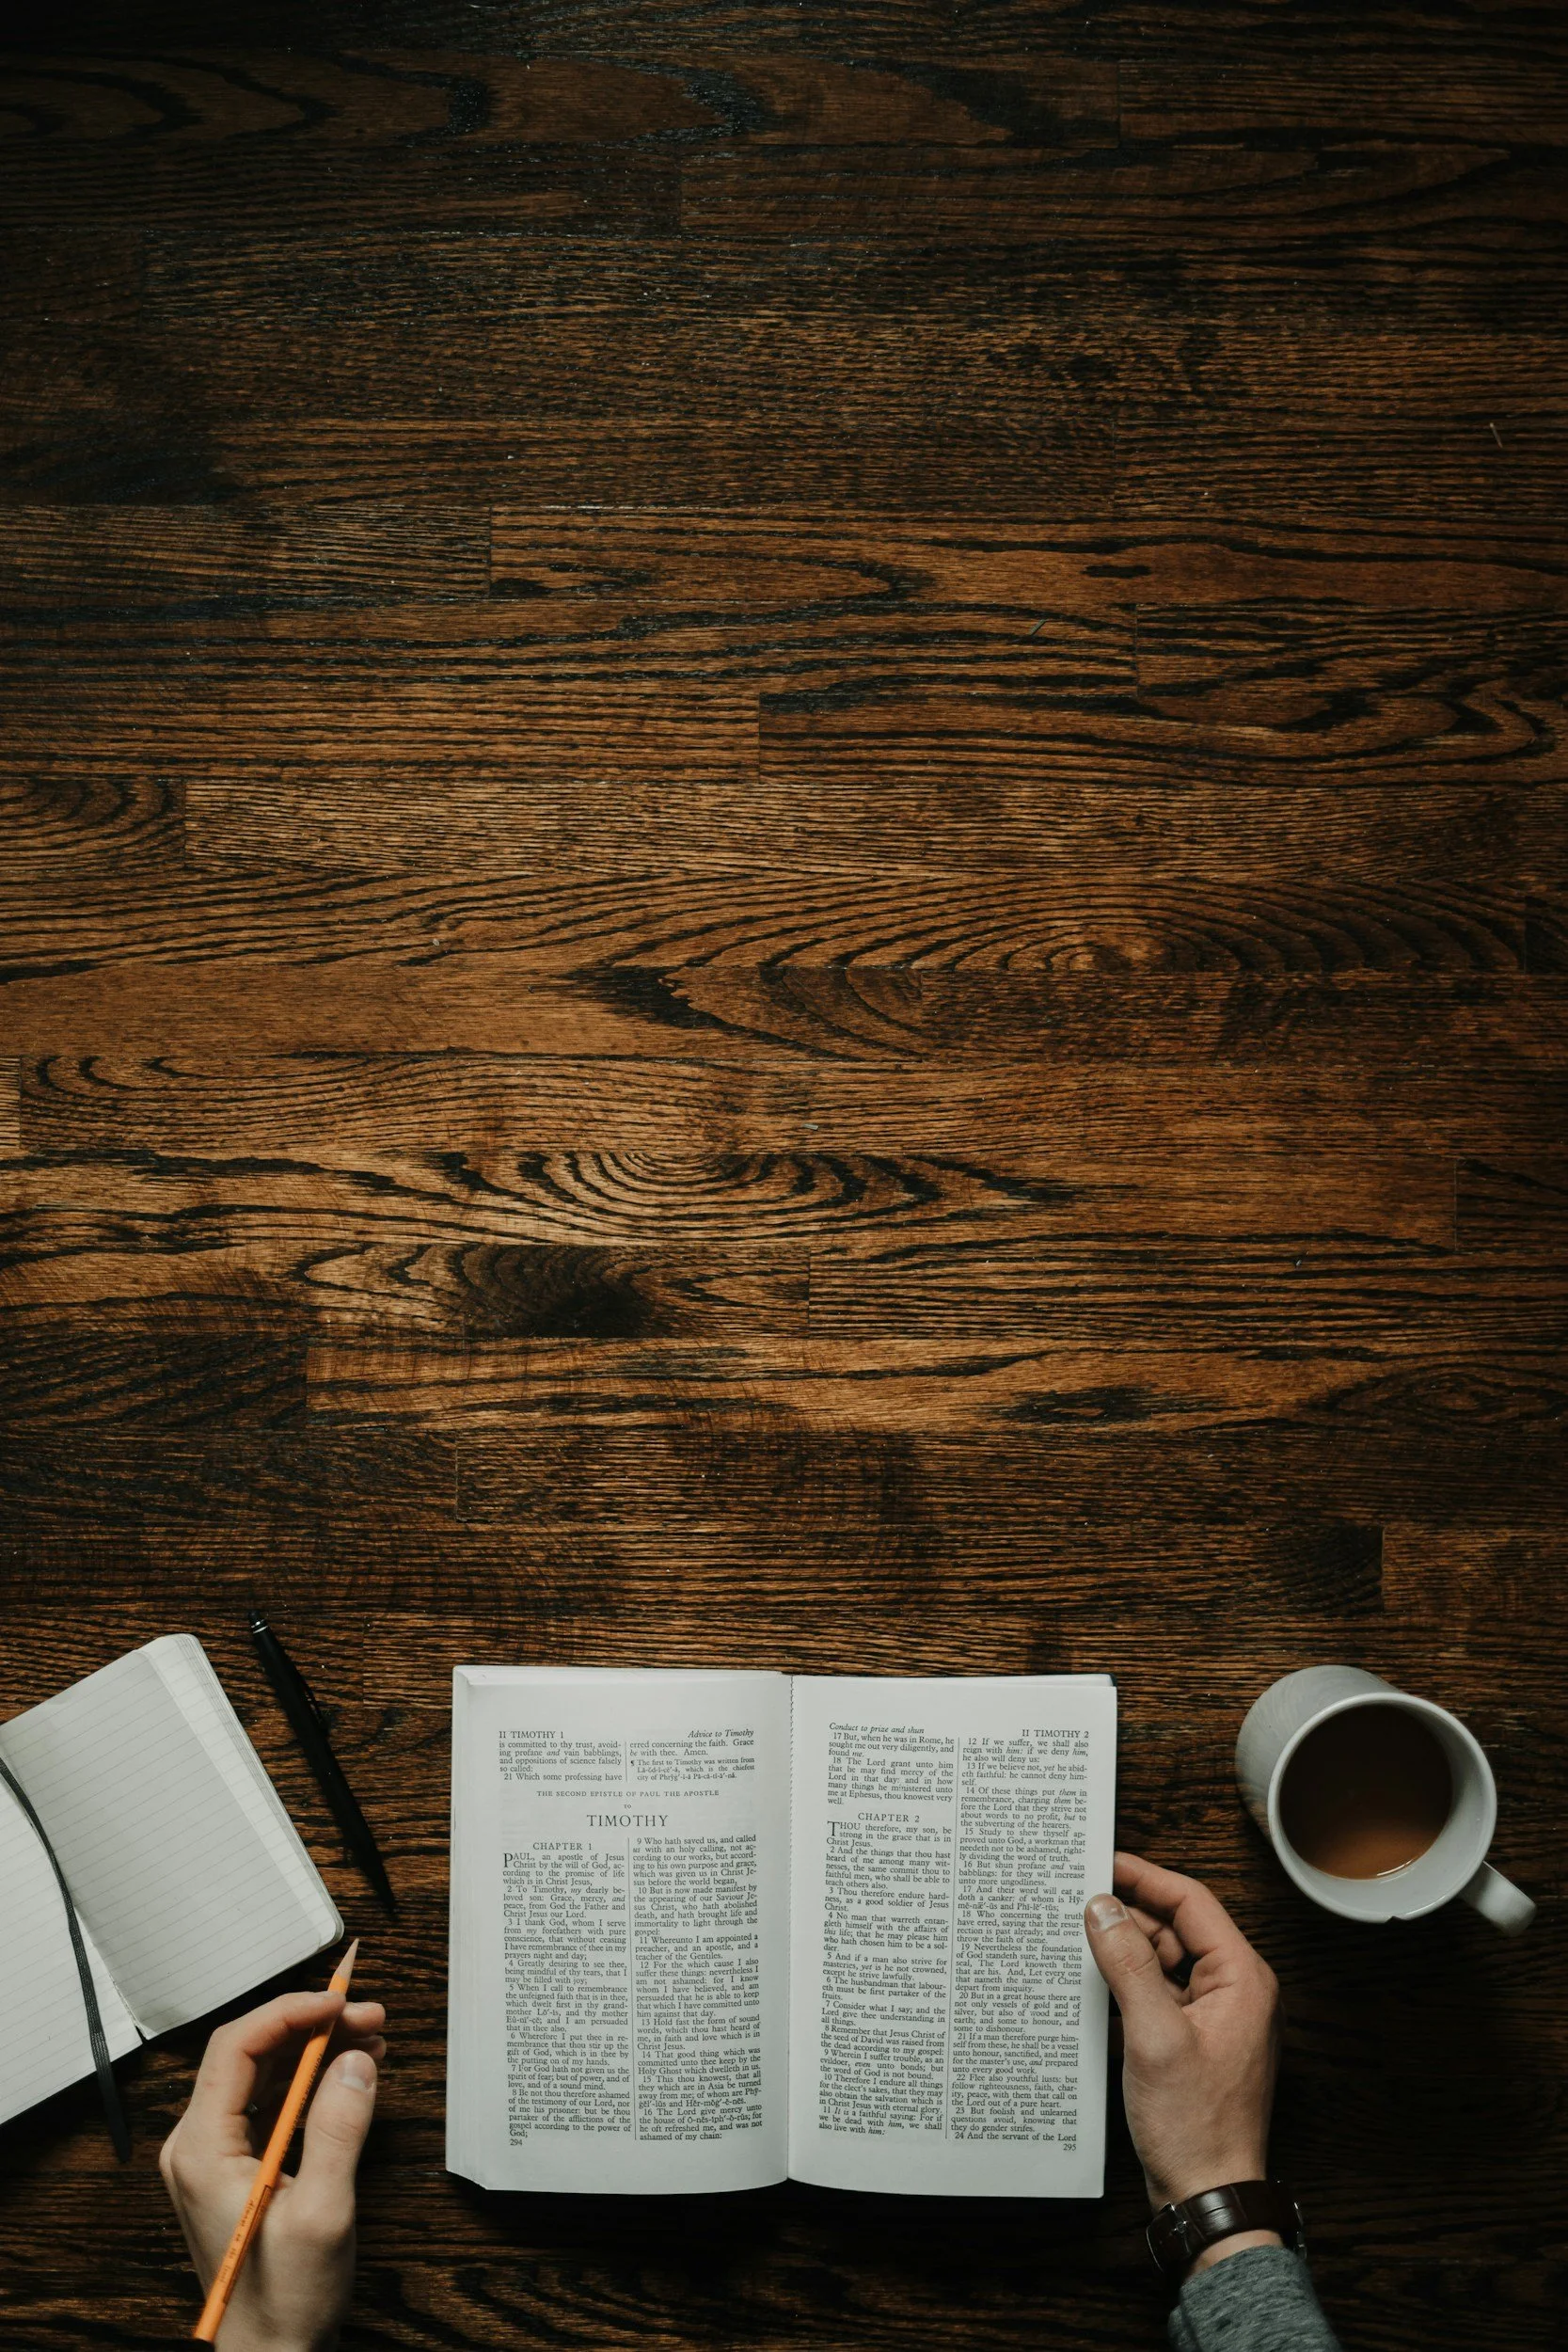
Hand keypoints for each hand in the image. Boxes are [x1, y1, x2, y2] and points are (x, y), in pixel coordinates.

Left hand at [160, 1988, 385, 2351]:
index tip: (340, 2002)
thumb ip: (338, 2130)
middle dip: (312, 2025)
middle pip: (250, 2053)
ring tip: (371, 2038)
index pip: (236, 2047)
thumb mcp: (322, 2214)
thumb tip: (355, 2060)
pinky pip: (269, 2102)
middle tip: (371, 2016)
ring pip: (262, 2073)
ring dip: (316, 2048)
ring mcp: (214, 2156)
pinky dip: (310, 2080)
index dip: (290, 2012)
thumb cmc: (285, 2302)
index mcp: (201, 2150)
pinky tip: (350, 2073)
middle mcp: (197, 2145)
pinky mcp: (235, 2167)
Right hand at [1085, 1852, 1281, 2270]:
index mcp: (1242, 1979)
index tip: (1102, 1861)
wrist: (1208, 2196)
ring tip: (1076, 1939)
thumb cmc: (1195, 2126)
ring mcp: (1214, 2018)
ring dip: (1125, 1951)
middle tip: (1077, 1900)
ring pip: (1165, 1961)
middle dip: (1128, 1914)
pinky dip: (1128, 1984)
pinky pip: (1159, 1994)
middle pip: (1176, 1929)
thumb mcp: (1153, 2035)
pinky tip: (1093, 1984)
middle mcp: (1235, 1991)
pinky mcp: (1193, 2042)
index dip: (1145, 1877)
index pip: (1192, 1902)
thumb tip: (1103, 1908)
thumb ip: (1128, 1964)